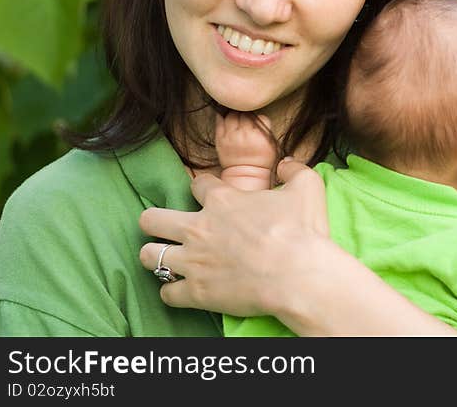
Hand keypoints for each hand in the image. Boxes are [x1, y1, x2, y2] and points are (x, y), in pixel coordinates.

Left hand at [139, 158, 329, 317]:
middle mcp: (198, 228)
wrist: (298, 275)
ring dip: (155, 256)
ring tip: (165, 258)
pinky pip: (166, 294)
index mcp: (222, 200)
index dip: (202, 188)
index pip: (196, 185)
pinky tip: (182, 290)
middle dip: (154, 221)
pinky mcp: (196, 292)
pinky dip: (172, 292)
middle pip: (152, 219)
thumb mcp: (308, 187)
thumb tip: (286, 164)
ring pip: (148, 256)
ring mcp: (193, 262)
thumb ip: (294, 170)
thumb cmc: (302, 231)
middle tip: (166, 226)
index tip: (210, 195)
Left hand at [215, 112, 276, 169]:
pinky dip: (222, 117)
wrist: (246, 174)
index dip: (259, 119)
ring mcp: (231, 136)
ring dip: (235, 115)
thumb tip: (261, 117)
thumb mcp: (272, 145)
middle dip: (246, 115)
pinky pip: (219, 121)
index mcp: (260, 136)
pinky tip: (226, 119)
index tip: (257, 123)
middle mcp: (245, 134)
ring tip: (237, 120)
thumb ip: (267, 129)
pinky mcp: (220, 139)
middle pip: (245, 114)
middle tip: (246, 121)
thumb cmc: (260, 161)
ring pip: (232, 115)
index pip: (260, 117)